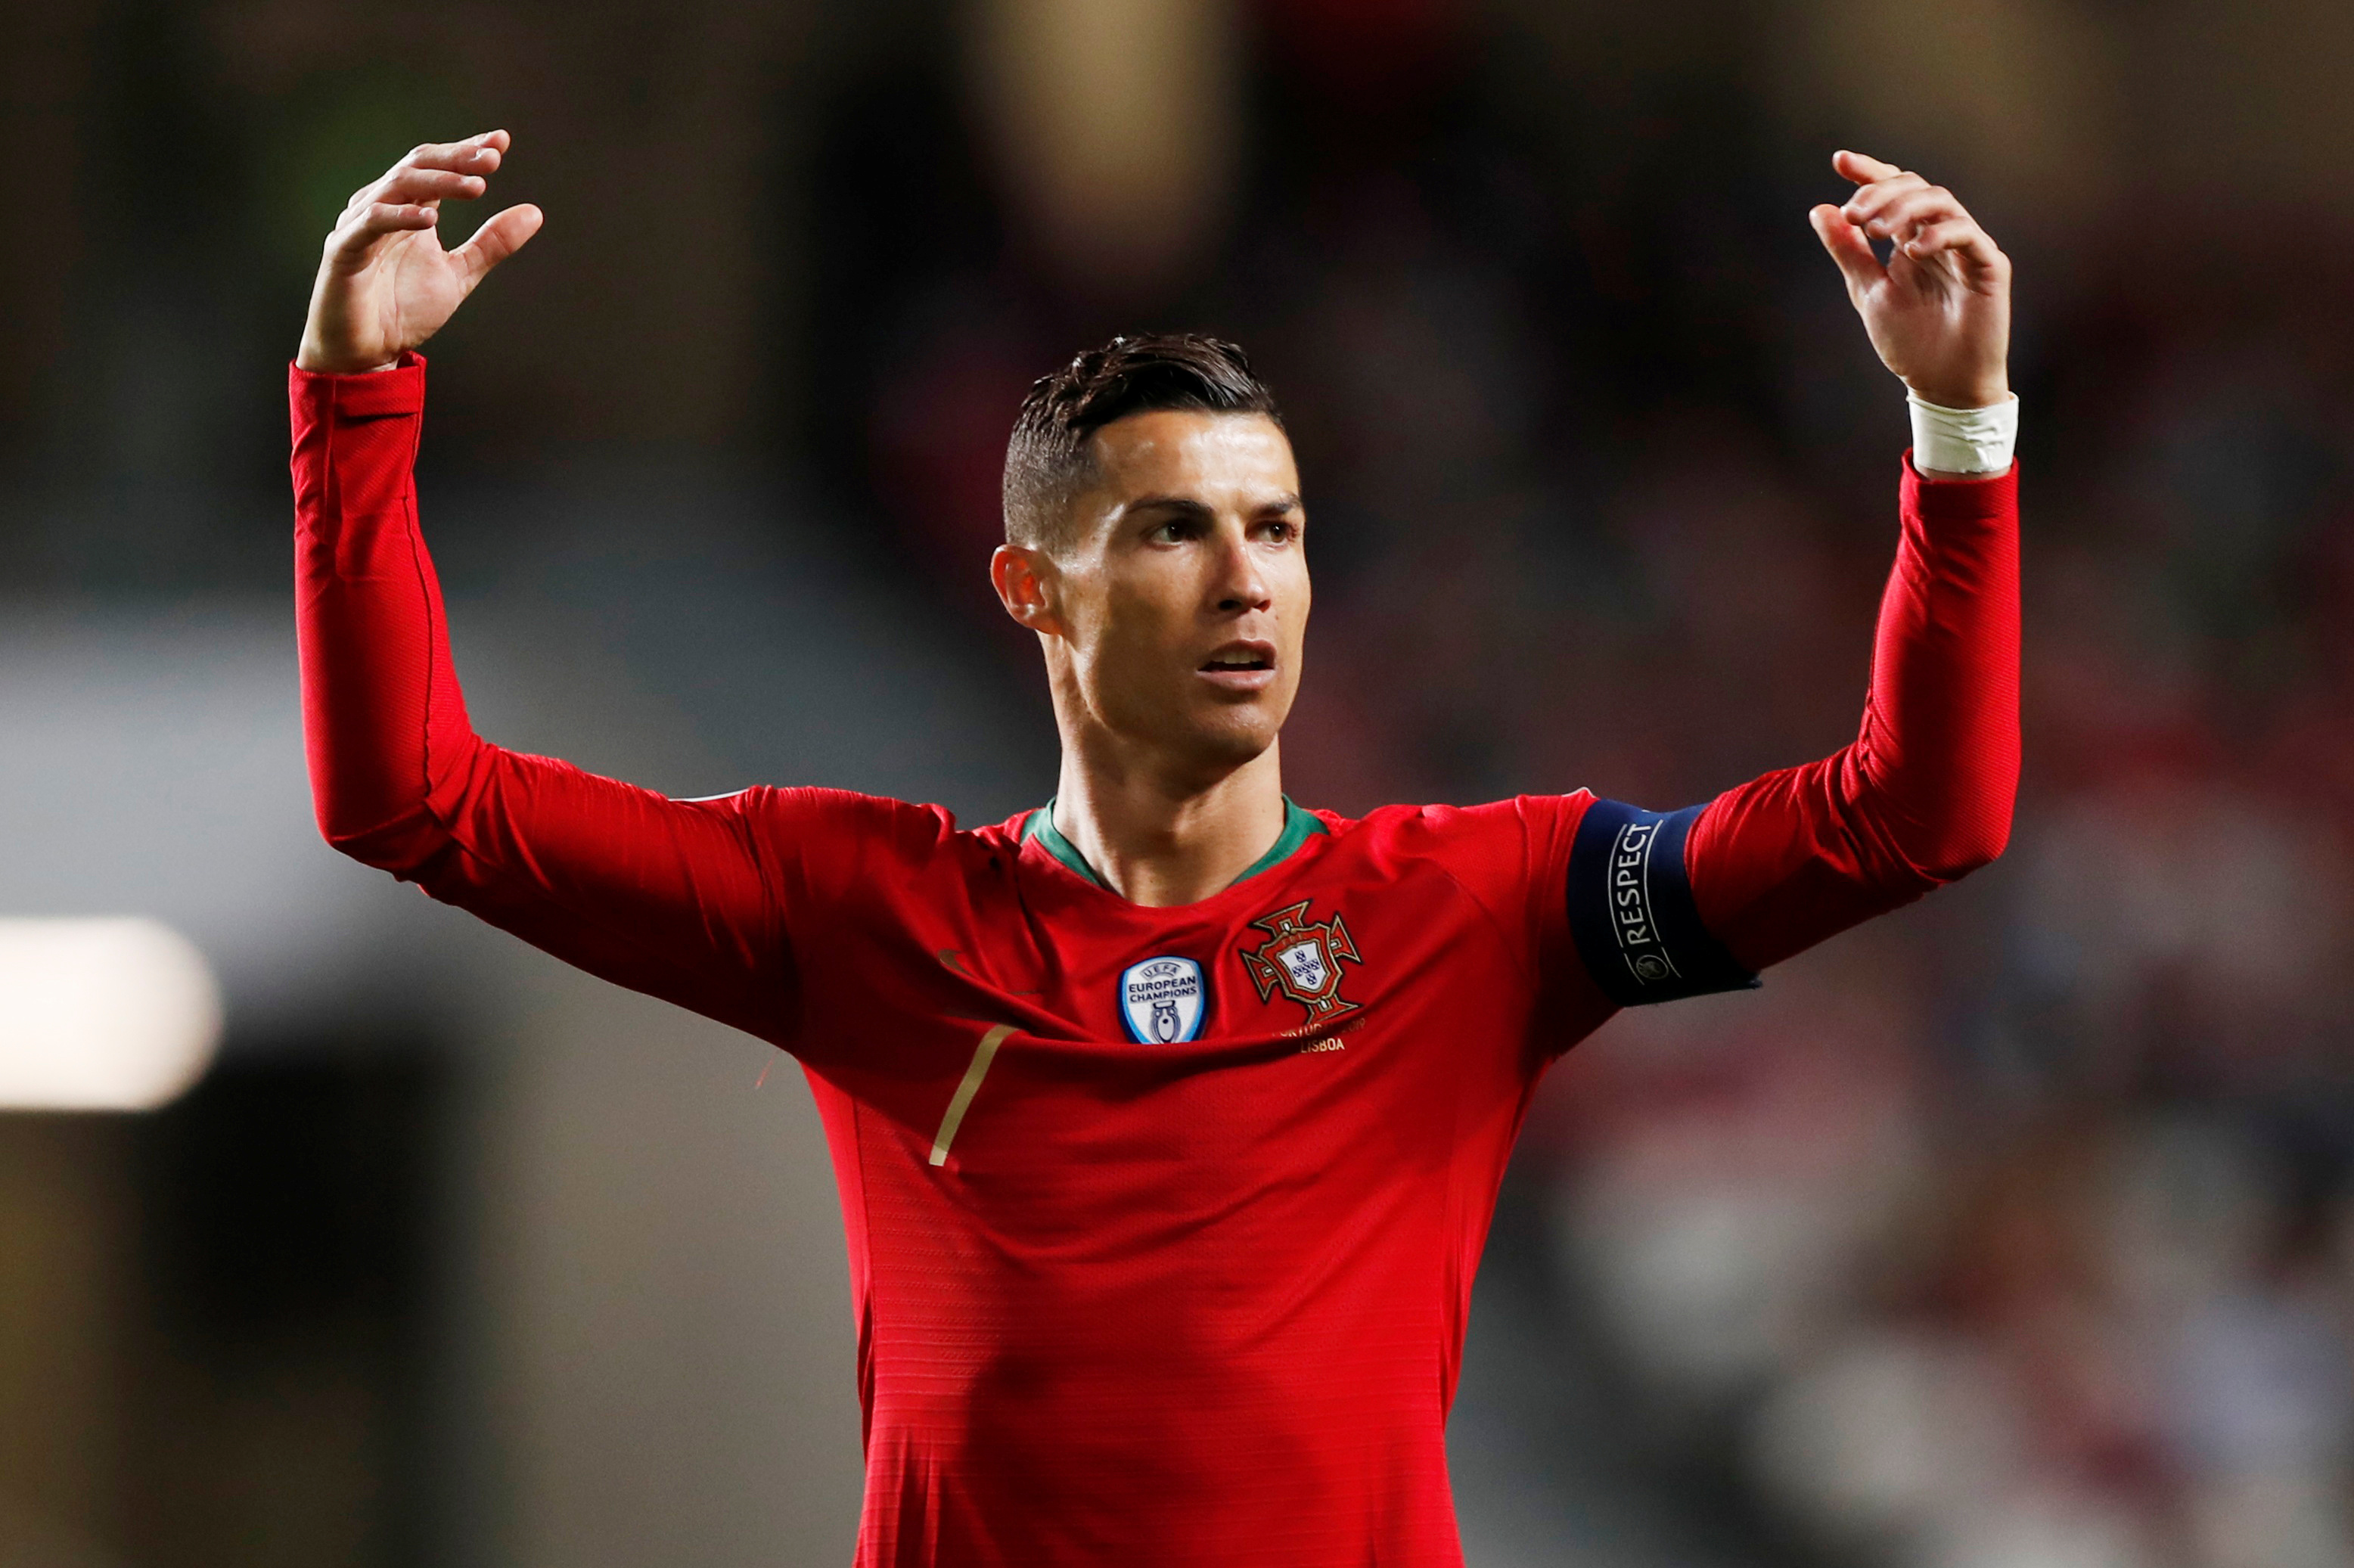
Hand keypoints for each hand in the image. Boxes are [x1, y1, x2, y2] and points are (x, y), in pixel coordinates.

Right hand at [296, 130, 542, 373]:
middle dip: (456, 159)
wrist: (366, 352)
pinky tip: (430, 218)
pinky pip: (370, 224)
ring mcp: (359, 225)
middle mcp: (381, 206)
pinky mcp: (343, 249)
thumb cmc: (403, 310)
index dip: (465, 150)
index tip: (501, 142)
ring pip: (397, 186)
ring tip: (476, 186)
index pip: (437, 166)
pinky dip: (399, 216)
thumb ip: (492, 244)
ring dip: (438, 183)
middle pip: (418, 165)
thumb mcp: (460, 274)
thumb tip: (535, 212)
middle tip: (492, 159)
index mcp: (408, 207)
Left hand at [1809, 151, 2009, 408]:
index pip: (1893, 191)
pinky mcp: (1988, 266)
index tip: (1839, 160)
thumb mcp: (1868, 291)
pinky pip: (1968, 236)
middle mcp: (1938, 236)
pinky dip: (1939, 235)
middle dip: (1880, 191)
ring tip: (1874, 230)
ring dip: (1904, 208)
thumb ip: (1848, 251)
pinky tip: (1910, 251)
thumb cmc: (1910, 341)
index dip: (1869, 172)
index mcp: (1909, 239)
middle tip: (1853, 214)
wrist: (1941, 383)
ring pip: (1942, 202)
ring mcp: (1966, 248)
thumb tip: (1820, 210)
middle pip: (1915, 187)